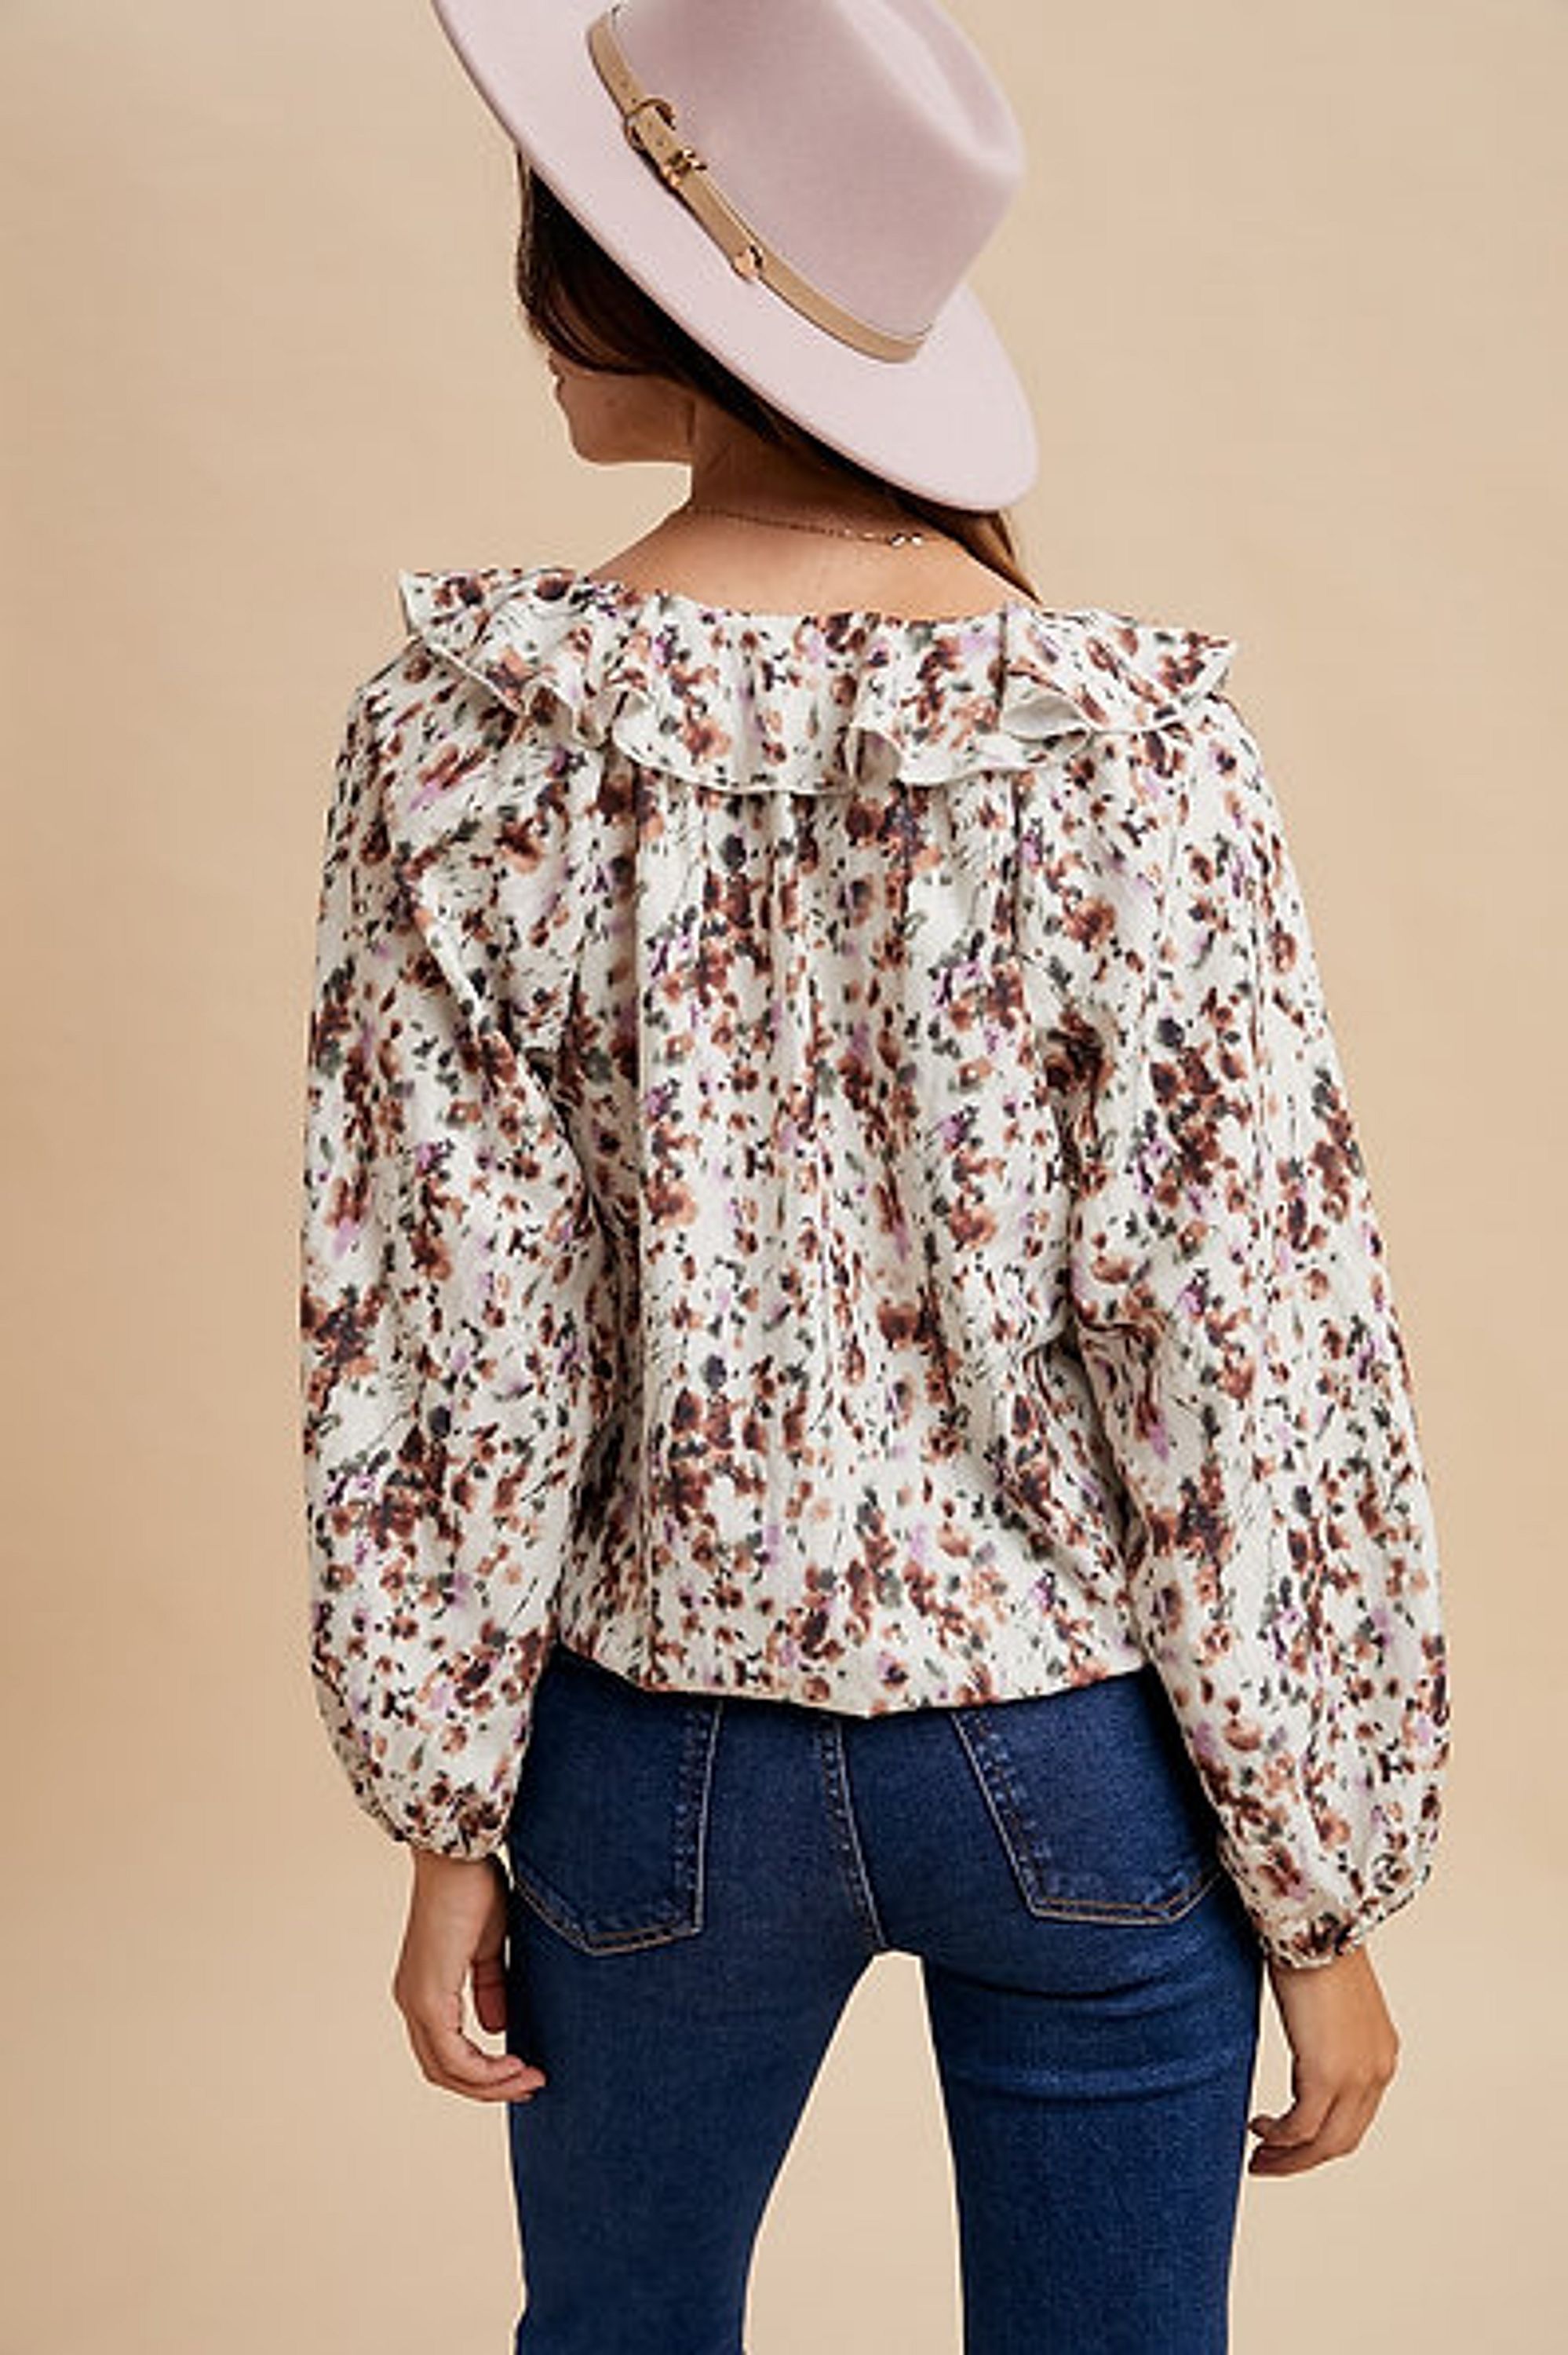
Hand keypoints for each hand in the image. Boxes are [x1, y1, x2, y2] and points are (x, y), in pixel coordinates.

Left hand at [391, 1848, 548, 2103]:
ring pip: (447, 2070)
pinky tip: (514, 2065)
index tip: (525, 2070)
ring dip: (491, 2083)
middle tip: (530, 2085)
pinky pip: (452, 2055)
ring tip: (529, 2079)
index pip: (447, 2052)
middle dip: (489, 2086)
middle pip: (444, 2071)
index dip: (484, 2071)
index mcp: (424, 1989)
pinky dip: (484, 2070)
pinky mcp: (428, 1997)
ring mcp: (416, 2001)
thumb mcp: (487, 1947)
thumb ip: (489, 1987)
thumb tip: (496, 2027)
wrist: (458, 1855)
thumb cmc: (472, 1887)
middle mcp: (412, 2001)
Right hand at [1248, 1942, 1399, 2175]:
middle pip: (1341, 2140)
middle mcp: (1376, 2072)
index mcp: (1380, 2055)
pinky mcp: (1327, 2074)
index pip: (1354, 2117)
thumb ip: (1323, 2031)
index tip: (1288, 2143)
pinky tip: (1257, 2128)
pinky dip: (1279, 2137)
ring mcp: (1356, 2077)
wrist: (1317, 1923)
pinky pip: (1301, 2127)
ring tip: (1257, 2156)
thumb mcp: (1328, 2001)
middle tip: (1266, 2163)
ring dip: (1288, 2157)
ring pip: (1324, 2143)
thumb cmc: (1314, 1947)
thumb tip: (1300, 2039)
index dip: (1320, 2139)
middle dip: (1302, 2159)